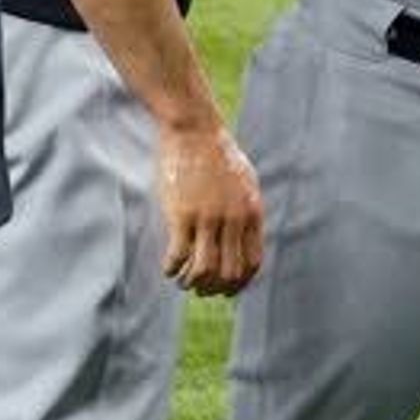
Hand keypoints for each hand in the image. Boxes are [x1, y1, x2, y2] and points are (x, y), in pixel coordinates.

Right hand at [155, 122, 264, 294]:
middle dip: (214, 288)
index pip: (252, 263)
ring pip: (204, 270)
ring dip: (191, 283)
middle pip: (229, 273)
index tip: (225, 289)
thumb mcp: (245, 184)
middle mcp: (233, 220)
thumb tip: (244, 236)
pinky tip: (168, 268)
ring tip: (182, 280)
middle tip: (199, 288)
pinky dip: (172, 269)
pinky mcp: (181, 214)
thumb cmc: (218, 155)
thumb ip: (247, 211)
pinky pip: (178, 255)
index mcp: (252, 214)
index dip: (239, 283)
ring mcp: (208, 218)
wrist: (194, 130)